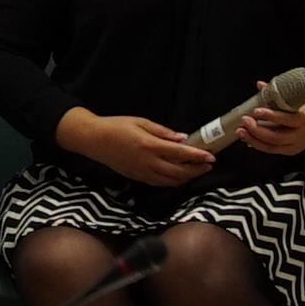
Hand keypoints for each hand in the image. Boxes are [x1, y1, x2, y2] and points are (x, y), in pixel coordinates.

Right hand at [61, 108, 215, 188]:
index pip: (180, 153)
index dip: (198, 156)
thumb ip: (163, 132)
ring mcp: (143, 172)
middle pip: (180, 171)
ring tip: (196, 171)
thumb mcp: (140, 122)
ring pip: (172, 181)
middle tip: (208, 165)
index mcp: (149, 145)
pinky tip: (179, 176)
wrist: (93, 140)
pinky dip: (174, 181)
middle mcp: (148, 162)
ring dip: (187, 177)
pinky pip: (161, 183)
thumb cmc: (116, 126)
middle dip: (197, 169)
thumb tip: (183, 138)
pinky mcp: (138, 178)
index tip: (211, 156)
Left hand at [229, 91, 304, 157]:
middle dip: (258, 130)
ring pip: (273, 146)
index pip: (288, 120)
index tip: (256, 111)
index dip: (271, 116)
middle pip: (278, 137)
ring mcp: (296, 144)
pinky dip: (259, 145)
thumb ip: (278, 92)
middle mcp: (301, 134)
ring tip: (241, 131)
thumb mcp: (298, 97)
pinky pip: (273, 150)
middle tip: (244, 120)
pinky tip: (248, 139)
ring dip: (254, 140)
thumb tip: (260, 85)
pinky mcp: (291, 150)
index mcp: (304, 119)